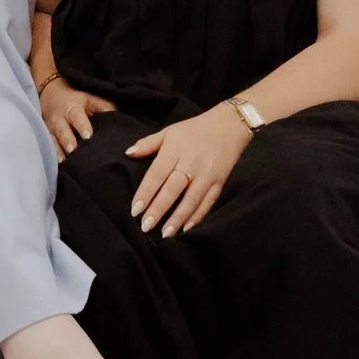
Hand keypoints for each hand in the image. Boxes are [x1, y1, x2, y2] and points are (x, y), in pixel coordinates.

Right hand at [39, 77, 115, 158]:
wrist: (50, 94)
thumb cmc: (76, 100)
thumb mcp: (90, 99)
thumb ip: (104, 108)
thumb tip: (119, 119)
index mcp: (72, 108)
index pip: (77, 116)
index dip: (82, 126)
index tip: (88, 136)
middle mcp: (59, 119)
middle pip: (63, 130)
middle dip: (67, 140)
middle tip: (73, 150)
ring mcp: (51, 129)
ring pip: (53, 140)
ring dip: (58, 150)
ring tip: (64, 160)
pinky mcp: (46, 136)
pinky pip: (48, 146)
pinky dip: (53, 154)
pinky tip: (58, 163)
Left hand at [126, 105, 251, 237]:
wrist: (230, 124)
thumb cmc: (195, 129)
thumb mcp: (170, 131)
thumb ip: (149, 143)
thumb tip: (128, 153)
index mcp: (175, 149)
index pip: (157, 174)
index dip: (145, 193)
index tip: (135, 210)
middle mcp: (191, 162)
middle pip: (172, 189)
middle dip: (159, 209)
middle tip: (146, 226)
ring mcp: (207, 174)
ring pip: (191, 199)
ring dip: (177, 218)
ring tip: (165, 233)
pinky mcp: (219, 182)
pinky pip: (208, 202)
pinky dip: (197, 216)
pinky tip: (186, 228)